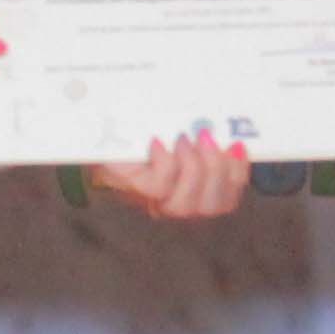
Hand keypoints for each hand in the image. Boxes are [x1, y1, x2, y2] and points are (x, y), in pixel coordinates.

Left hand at [93, 127, 251, 219]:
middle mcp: (174, 202)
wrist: (96, 128)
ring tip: (184, 139)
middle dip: (217, 171)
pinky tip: (158, 143)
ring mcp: (152, 200)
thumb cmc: (139, 128)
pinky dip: (165, 164)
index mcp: (192, 190)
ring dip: (193, 169)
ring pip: (185, 205)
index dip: (237, 175)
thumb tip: (226, 126)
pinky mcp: (133, 190)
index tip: (238, 145)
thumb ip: (203, 133)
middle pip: (212, 206)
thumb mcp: (176, 129)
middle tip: (207, 138)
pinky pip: (158, 187)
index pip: (225, 200)